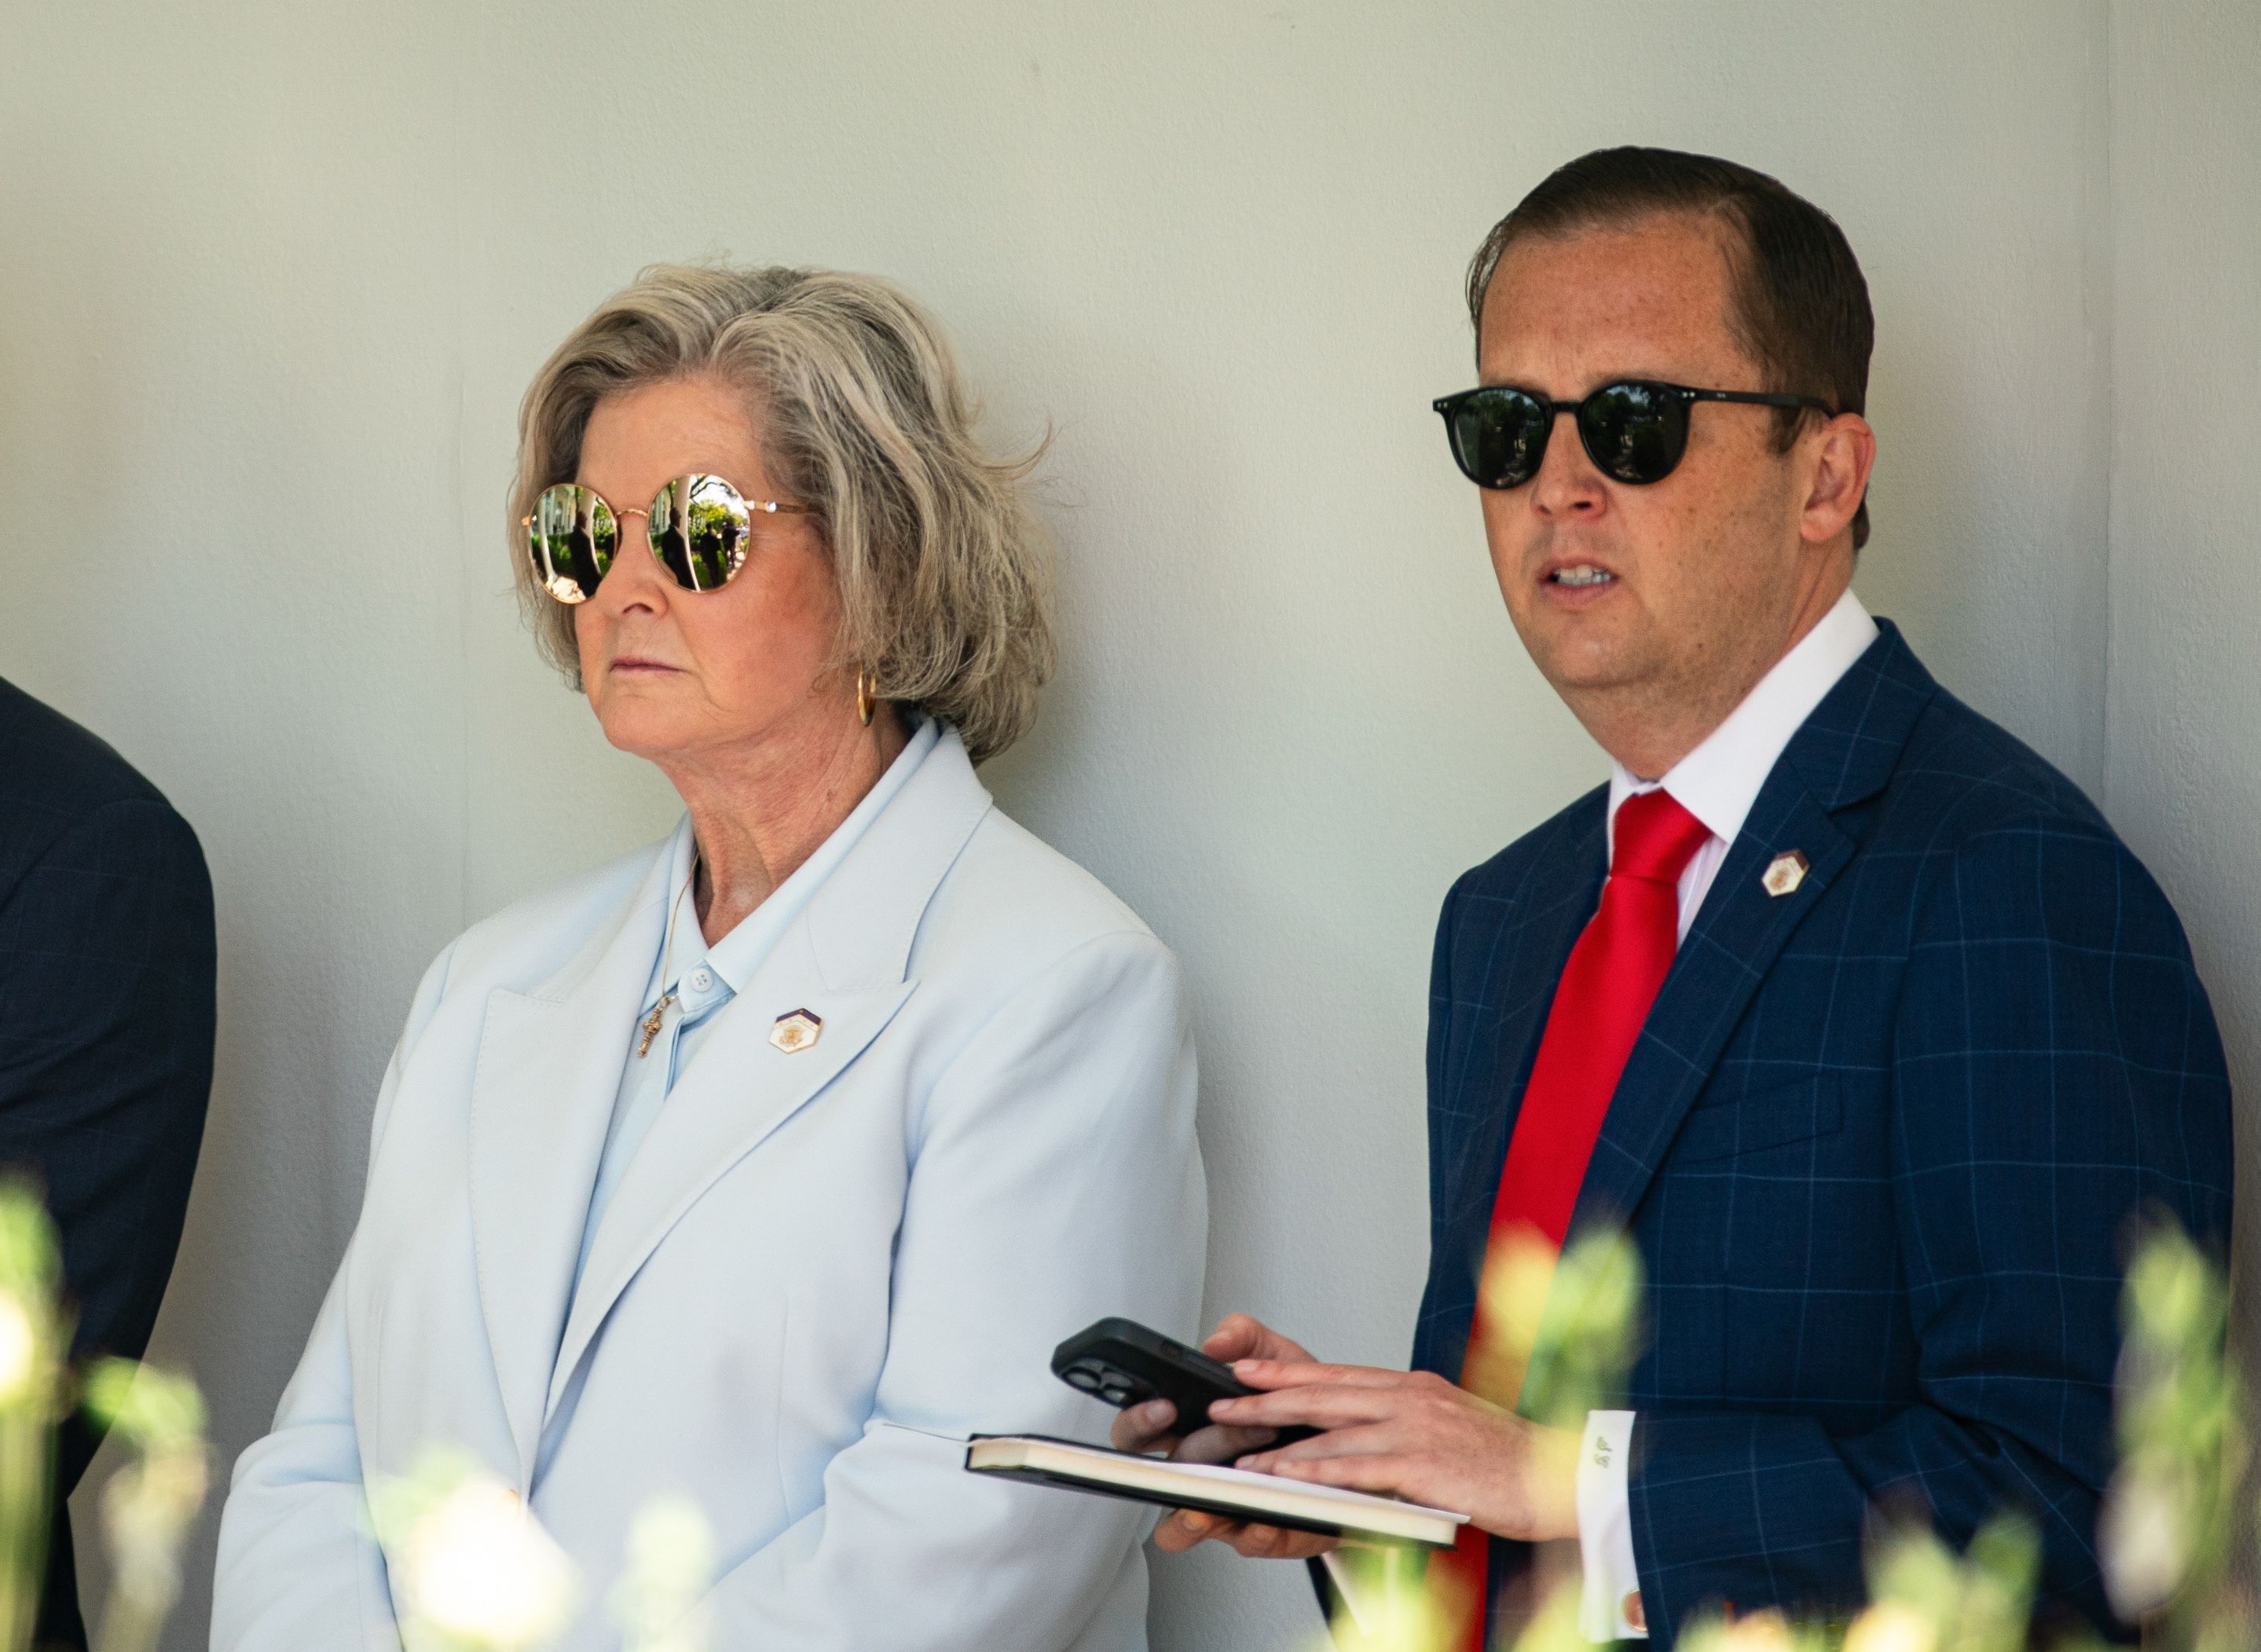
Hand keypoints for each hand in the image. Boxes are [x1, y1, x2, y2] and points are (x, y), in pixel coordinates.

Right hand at [1107, 1314, 1339, 1560]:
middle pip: (1161, 1476)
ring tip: (1210, 1501)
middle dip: (1179, 1460)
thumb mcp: (1273, 1355)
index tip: (1163, 1407)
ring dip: (1195, 1512)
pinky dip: (1252, 1533)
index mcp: (1191, 1427)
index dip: (1139, 1421)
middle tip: (1216, 1441)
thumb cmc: (1300, 1401)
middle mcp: (1202, 1469)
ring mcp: (1227, 1502)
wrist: (1351, 1435)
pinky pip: (1247, 1542)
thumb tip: (1215, 1345)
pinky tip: (1262, 1518)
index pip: (1139, 1431)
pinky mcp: (1265, 1530)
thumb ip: (1242, 1338)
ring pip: (1187, 1522)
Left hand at [1214, 1359, 1579, 1542]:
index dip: (1287, 1371)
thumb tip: (1365, 1431)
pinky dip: (1317, 1475)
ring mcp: (1415, 1429)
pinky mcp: (1422, 1464)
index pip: (1336, 1374)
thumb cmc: (1505, 1459)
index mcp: (1412, 1387)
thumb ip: (1405, 1423)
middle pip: (1322, 1394)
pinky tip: (1289, 1481)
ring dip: (1281, 1448)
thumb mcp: (1448, 1426)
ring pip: (1332, 1433)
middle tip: (1224, 1403)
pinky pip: (1357, 1470)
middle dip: (1267, 1398)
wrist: (1559, 1474)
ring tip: (1243, 1458)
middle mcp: (1409, 1398)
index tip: (1248, 1369)